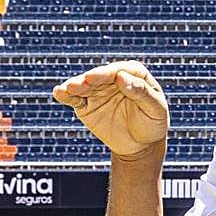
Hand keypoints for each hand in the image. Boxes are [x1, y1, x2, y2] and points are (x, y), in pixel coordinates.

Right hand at [52, 60, 168, 157]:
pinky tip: (59, 93)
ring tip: (70, 88)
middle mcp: (113, 77)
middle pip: (100, 76)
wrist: (140, 144)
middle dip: (92, 78)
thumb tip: (122, 77)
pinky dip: (65, 95)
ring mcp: (97, 90)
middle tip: (86, 81)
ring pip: (84, 85)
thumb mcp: (156, 109)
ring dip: (76, 85)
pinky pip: (74, 99)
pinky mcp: (85, 104)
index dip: (115, 74)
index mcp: (134, 73)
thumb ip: (142, 92)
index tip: (114, 78)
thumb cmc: (153, 123)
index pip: (121, 70)